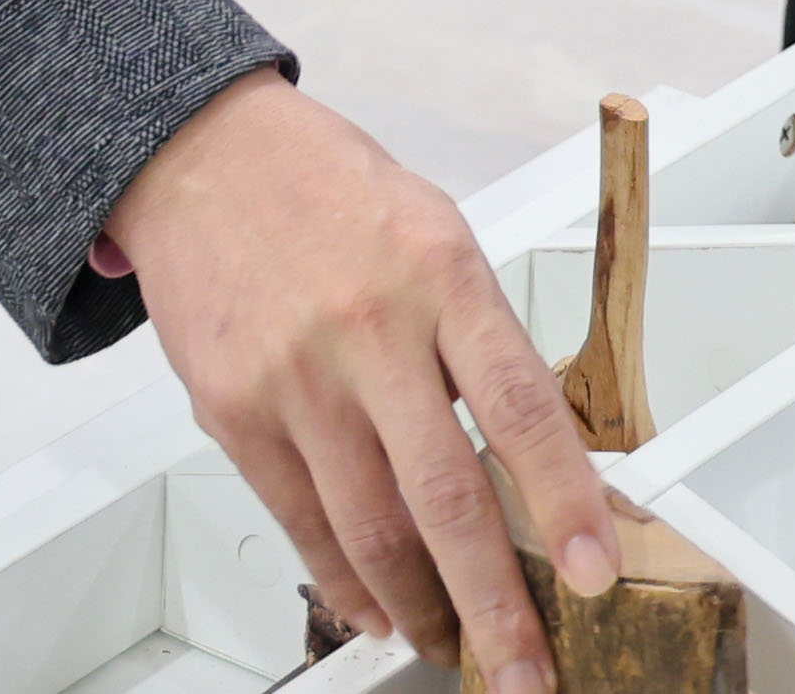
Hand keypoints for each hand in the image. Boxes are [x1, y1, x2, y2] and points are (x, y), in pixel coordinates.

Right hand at [107, 71, 616, 691]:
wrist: (200, 152)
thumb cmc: (329, 192)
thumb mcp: (434, 235)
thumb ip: (483, 342)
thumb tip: (544, 460)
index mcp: (440, 273)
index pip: (520, 407)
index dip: (566, 501)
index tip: (595, 571)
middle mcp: (367, 328)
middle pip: (446, 496)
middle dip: (495, 604)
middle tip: (527, 667)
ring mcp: (295, 377)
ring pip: (371, 529)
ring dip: (422, 609)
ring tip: (454, 644)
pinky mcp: (234, 411)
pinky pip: (301, 523)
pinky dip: (345, 582)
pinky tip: (378, 606)